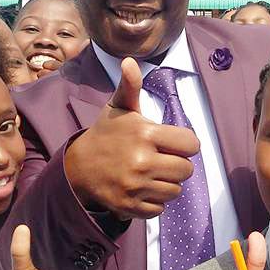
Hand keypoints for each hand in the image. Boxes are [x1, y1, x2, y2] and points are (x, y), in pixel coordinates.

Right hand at [64, 57, 199, 219]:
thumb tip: (129, 60)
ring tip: (151, 173)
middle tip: (160, 159)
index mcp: (145, 134)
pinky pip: (160, 209)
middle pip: (187, 170)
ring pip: (175, 191)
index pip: (191, 144)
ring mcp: (135, 186)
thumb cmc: (106, 134)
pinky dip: (153, 201)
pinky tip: (141, 188)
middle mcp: (142, 160)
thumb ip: (131, 85)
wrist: (78, 167)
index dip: (185, 144)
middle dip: (177, 165)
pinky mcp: (129, 206)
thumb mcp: (118, 107)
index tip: (171, 142)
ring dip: (167, 184)